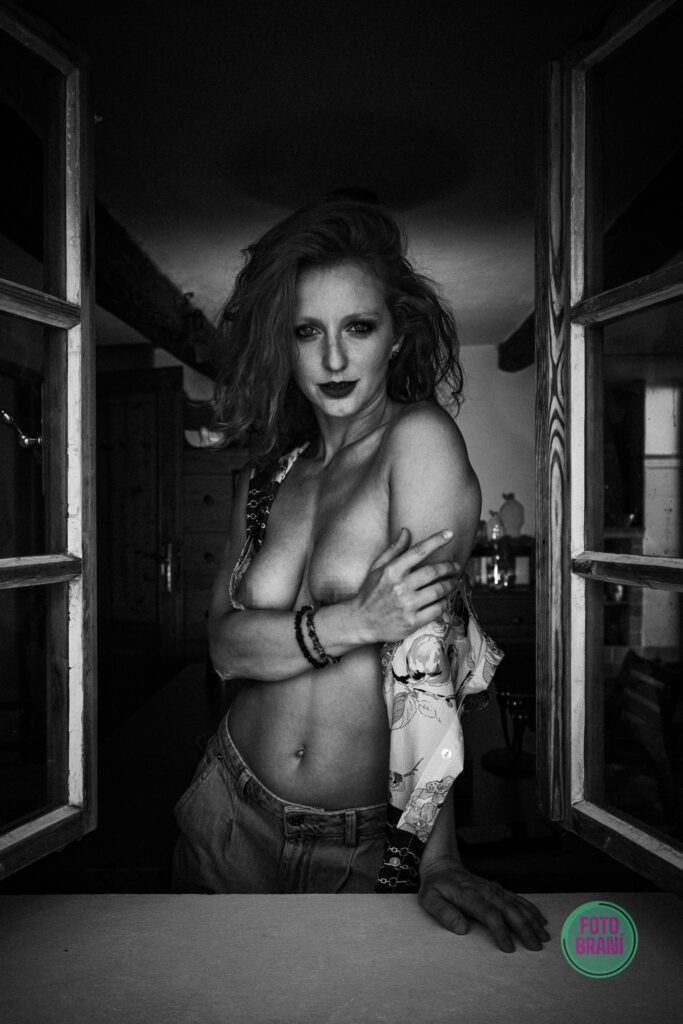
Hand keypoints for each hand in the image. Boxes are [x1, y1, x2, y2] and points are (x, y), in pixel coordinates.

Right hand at [349, 528, 460, 642]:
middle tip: (456, 566)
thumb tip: (406, 530)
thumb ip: (394, 549)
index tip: (450, 533)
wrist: (360, 622)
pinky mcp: (412, 622)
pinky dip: (444, 602)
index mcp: (391, 571)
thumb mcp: (377, 568)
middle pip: (433, 571)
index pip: (418, 551)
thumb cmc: (370, 592)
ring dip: (451, 584)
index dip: (436, 540)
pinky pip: (437, 609)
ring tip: (454, 581)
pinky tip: (444, 599)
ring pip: (439, 591)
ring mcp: (406, 605)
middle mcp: (399, 587)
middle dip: (449, 567)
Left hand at [418, 857, 550, 952]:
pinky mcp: (496, 888)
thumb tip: (462, 929)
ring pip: (515, 904)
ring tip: (543, 936)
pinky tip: (540, 919)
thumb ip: (444, 913)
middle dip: (524, 927)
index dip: (500, 930)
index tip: (509, 948)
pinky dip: (529, 908)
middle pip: (508, 909)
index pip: (488, 913)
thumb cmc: (435, 886)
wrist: (441, 864)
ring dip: (531, 919)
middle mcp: (484, 890)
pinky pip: (516, 898)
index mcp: (468, 895)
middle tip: (536, 946)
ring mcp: (492, 888)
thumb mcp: (429, 899)